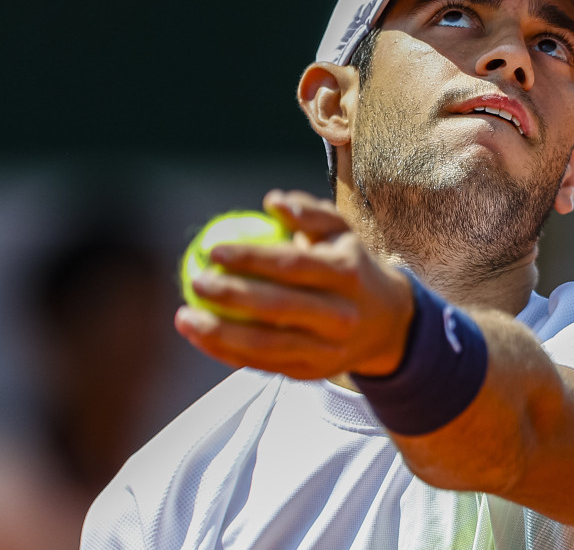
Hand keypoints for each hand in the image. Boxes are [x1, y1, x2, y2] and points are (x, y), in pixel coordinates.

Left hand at [175, 189, 413, 378]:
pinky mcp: (313, 373)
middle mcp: (342, 316)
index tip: (214, 252)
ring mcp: (328, 350)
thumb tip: (273, 201)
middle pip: (278, 309)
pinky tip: (200, 337)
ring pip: (266, 346)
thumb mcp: (341, 232)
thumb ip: (309, 212)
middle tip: (195, 281)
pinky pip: (263, 364)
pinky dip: (227, 353)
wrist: (388, 324)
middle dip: (230, 297)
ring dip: (218, 334)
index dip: (251, 258)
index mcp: (348, 274)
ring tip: (185, 317)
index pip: (293, 266)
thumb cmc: (351, 266)